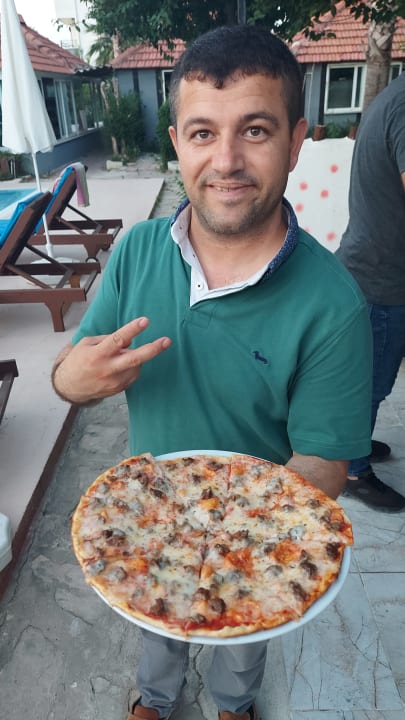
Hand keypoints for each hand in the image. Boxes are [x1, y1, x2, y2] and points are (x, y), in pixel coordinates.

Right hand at [53, 317, 170, 403]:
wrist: (70, 387)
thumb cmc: (79, 361)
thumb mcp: (87, 344)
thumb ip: (108, 339)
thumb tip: (129, 339)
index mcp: (97, 353)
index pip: (117, 339)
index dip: (132, 329)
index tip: (145, 321)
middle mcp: (107, 368)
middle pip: (134, 358)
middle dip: (153, 349)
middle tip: (167, 341)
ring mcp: (115, 381)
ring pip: (136, 365)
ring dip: (135, 357)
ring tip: (119, 356)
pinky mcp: (119, 388)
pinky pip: (134, 374)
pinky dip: (132, 367)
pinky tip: (120, 366)